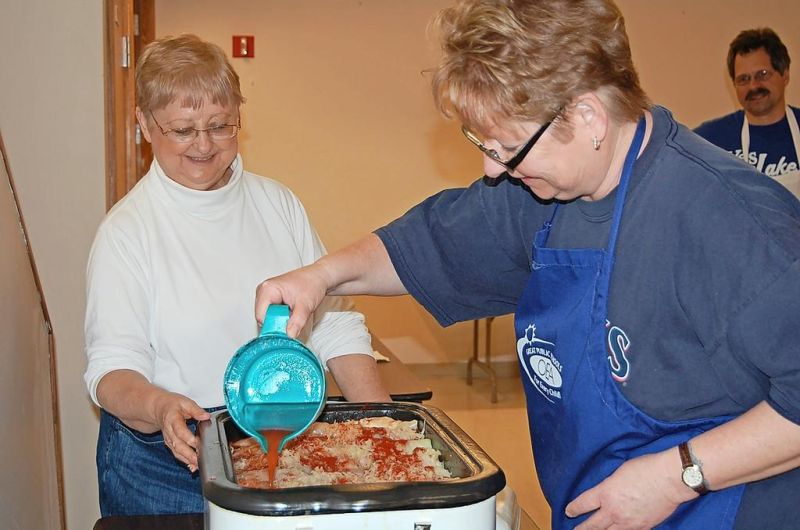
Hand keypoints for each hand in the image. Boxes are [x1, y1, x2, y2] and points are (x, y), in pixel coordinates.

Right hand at [151, 391, 210, 471]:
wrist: (159, 409)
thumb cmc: (173, 405)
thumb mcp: (185, 402)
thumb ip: (196, 410)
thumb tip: (206, 416)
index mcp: (172, 419)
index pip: (180, 430)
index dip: (188, 438)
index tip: (197, 443)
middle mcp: (169, 431)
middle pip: (177, 445)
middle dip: (188, 454)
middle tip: (199, 460)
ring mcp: (169, 439)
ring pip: (176, 451)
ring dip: (187, 460)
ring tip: (198, 465)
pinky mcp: (170, 444)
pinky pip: (176, 454)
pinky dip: (184, 461)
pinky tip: (192, 466)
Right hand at [255, 264, 330, 337]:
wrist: (319, 276)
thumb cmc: (312, 283)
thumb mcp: (306, 305)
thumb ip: (297, 322)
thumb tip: (289, 334)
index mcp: (267, 289)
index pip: (261, 317)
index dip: (273, 326)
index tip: (286, 329)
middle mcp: (264, 291)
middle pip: (263, 317)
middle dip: (277, 323)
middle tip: (293, 318)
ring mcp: (266, 295)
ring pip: (267, 317)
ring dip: (280, 320)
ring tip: (293, 312)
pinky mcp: (271, 299)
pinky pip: (272, 314)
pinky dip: (281, 317)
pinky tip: (291, 311)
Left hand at [565, 450, 694, 529]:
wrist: (670, 479)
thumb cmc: (646, 468)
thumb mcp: (619, 471)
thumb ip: (610, 485)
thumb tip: (607, 491)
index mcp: (605, 493)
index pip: (583, 504)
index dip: (574, 509)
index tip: (569, 512)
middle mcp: (614, 510)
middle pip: (592, 525)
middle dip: (581, 529)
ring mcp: (628, 521)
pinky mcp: (643, 527)